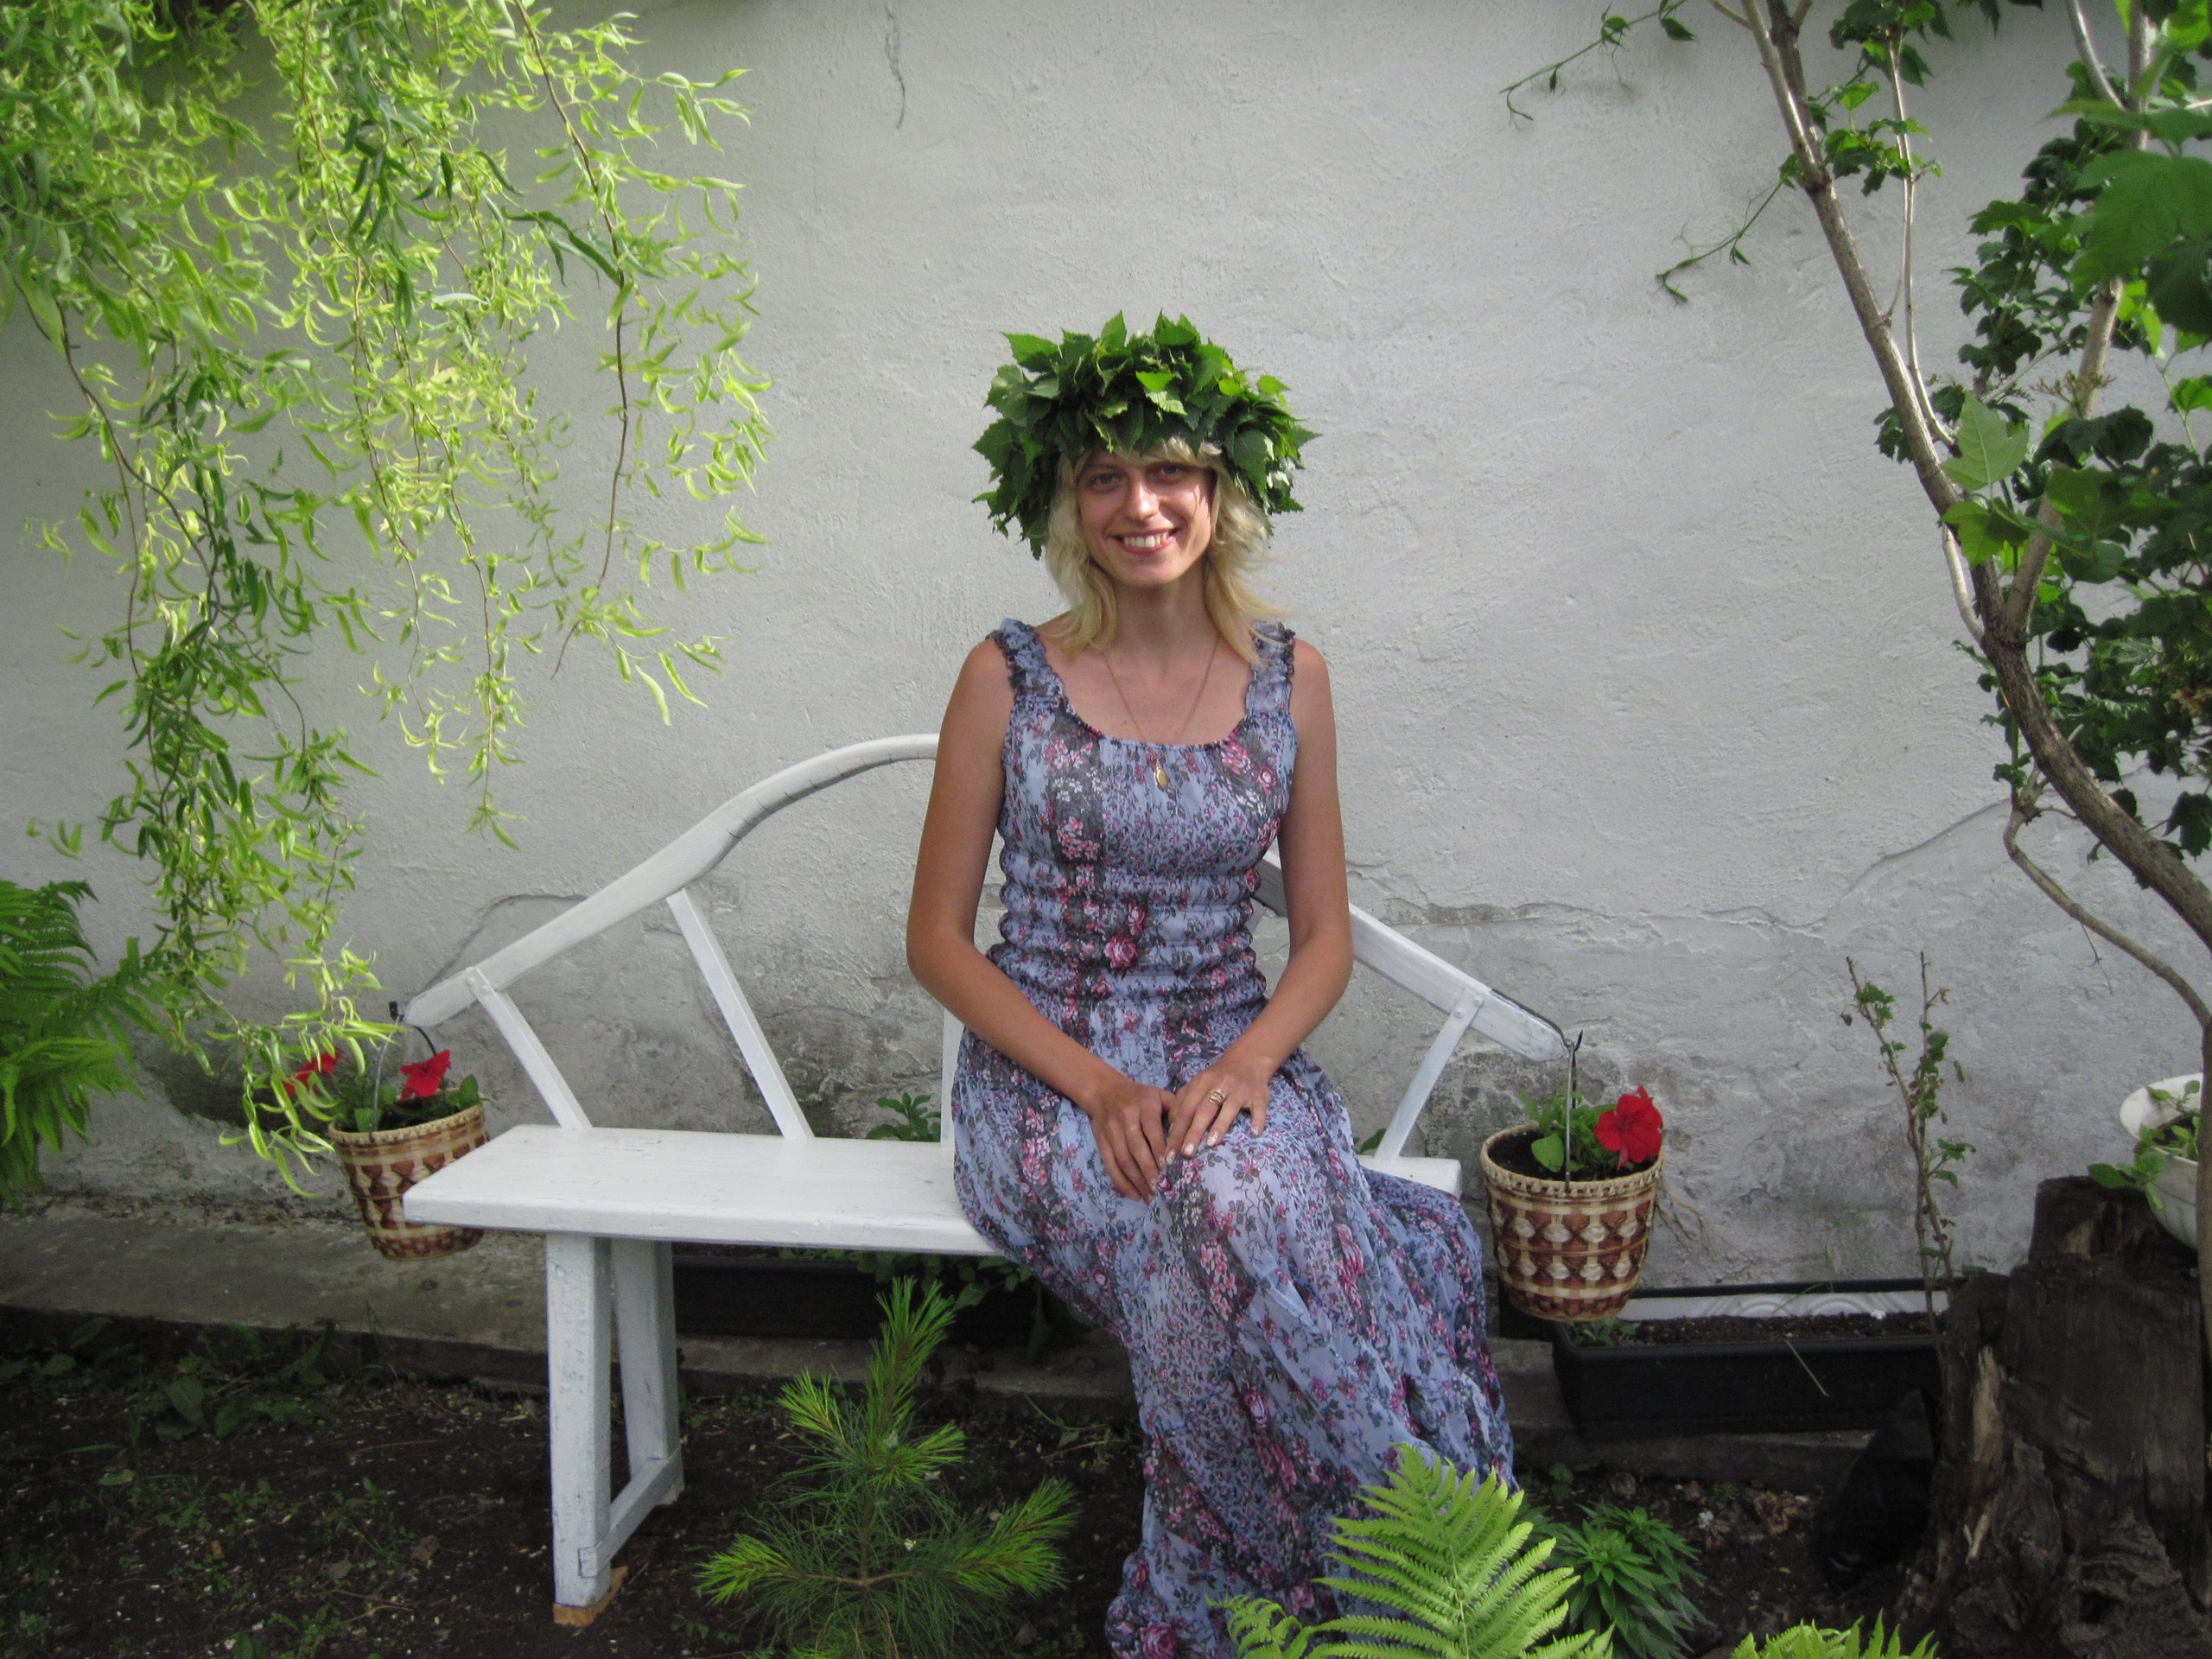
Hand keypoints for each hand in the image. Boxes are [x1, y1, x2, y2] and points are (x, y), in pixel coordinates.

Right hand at [1080, 1073, 1175, 1200]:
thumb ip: (1176, 1110)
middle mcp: (1126, 1118)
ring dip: (1136, 1180)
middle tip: (1160, 1188)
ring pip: (1123, 1159)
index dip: (1159, 1150)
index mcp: (1144, 1105)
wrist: (1105, 1091)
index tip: (1169, 1168)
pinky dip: (1120, 1181)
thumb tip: (1192, 1133)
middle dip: (1148, 1170)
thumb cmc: (1140, 1096)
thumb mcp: (1159, 1095)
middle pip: (1136, 1148)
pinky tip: (1133, 1194)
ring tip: (1150, 1196)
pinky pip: (1109, 1164)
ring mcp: (1111, 1130)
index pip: (1152, 1131)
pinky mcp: (1101, 1141)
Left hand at [1166, 1056, 1272, 1161]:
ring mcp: (1239, 1090)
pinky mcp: (1258, 1095)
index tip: (1170, 1152)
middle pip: (1204, 1110)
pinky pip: (1258, 1108)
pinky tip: (1255, 1133)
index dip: (1177, 1130)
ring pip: (1228, 1108)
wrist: (1248, 1060)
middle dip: (1194, 1132)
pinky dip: (1257, 1120)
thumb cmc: (1218, 1078)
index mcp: (1201, 1082)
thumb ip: (1183, 1102)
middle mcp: (1220, 1085)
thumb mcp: (1198, 1084)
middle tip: (1186, 1153)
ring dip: (1220, 1125)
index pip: (1185, 1109)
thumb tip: (1172, 1128)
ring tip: (1210, 1143)